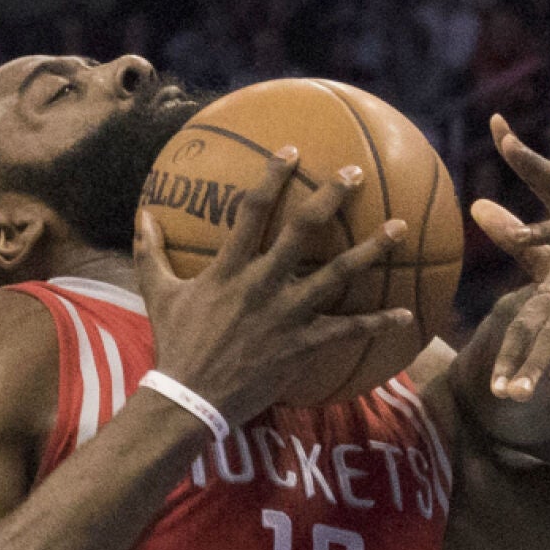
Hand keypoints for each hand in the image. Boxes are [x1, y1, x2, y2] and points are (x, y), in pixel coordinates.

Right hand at [134, 147, 413, 422]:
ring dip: (372, 250)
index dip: (272, 177)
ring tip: (400, 228)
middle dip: (330, 197)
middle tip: (356, 173)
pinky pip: (348, 331)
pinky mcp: (303, 345)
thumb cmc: (176, 344)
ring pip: (337, 274)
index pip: (252, 210)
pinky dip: (379, 323)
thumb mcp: (157, 293)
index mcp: (229, 268)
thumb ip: (149, 251)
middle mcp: (262, 284)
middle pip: (303, 230)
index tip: (291, 150)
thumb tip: (141, 214)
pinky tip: (408, 315)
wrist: (190, 399)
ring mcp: (286, 314)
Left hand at [470, 115, 549, 344]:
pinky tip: (548, 290)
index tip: (496, 121)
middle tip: (510, 148)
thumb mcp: (547, 261)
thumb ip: (515, 236)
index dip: (522, 153)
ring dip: (547, 230)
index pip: (547, 177)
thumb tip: (475, 206)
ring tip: (518, 238)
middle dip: (538, 165)